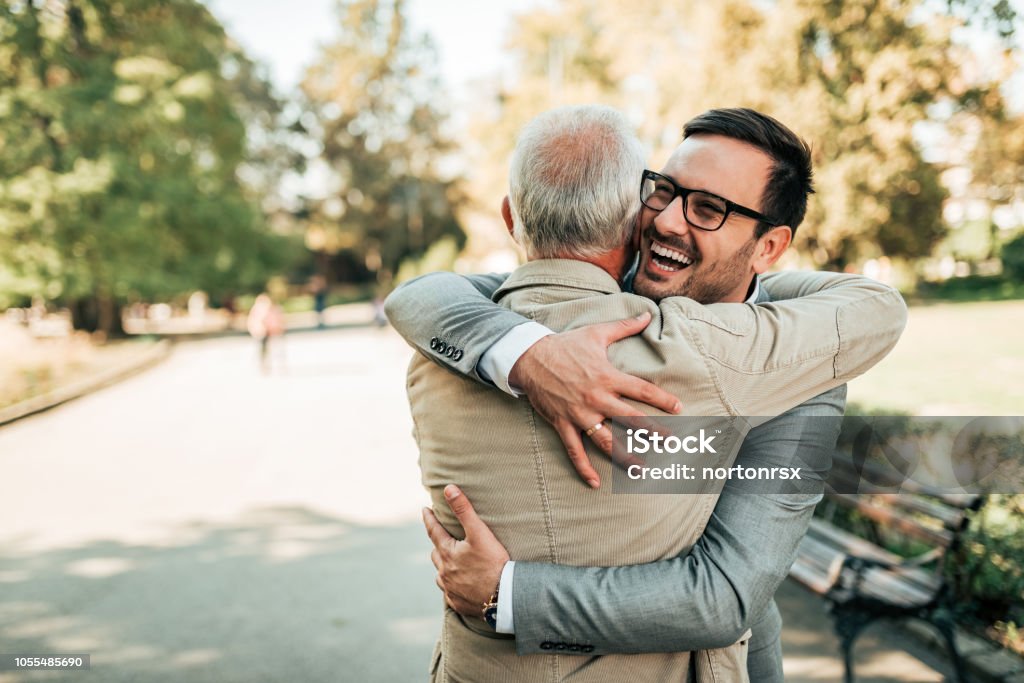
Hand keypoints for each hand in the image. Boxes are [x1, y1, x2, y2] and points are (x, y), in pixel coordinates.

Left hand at [422, 485, 509, 618]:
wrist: (504, 596)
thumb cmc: (493, 563)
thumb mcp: (479, 533)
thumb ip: (463, 510)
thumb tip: (448, 489)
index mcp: (447, 553)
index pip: (433, 531)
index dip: (429, 518)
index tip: (424, 510)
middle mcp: (444, 572)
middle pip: (436, 553)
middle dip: (438, 544)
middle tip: (442, 537)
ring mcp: (450, 589)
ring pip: (441, 574)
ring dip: (443, 566)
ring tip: (450, 562)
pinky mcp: (458, 603)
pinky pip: (450, 592)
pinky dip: (452, 585)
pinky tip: (460, 585)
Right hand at [508, 312, 681, 487]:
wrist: (530, 357)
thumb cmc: (566, 345)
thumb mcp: (596, 333)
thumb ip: (624, 327)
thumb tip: (647, 314)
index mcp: (608, 377)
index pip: (642, 390)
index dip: (662, 399)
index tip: (679, 408)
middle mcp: (597, 398)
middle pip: (631, 419)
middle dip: (653, 432)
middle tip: (671, 442)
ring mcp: (579, 413)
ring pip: (606, 440)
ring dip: (624, 455)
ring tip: (641, 468)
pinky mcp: (563, 423)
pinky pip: (574, 450)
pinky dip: (584, 467)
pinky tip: (594, 482)